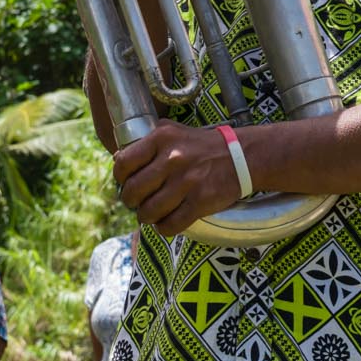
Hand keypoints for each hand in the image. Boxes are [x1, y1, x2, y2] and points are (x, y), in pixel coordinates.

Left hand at [112, 120, 242, 234]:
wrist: (242, 155)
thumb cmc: (202, 146)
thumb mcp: (173, 132)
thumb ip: (146, 142)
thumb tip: (117, 158)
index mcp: (162, 138)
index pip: (123, 164)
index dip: (120, 179)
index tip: (127, 183)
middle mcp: (172, 159)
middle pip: (133, 192)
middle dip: (131, 202)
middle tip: (138, 202)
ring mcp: (187, 181)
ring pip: (149, 212)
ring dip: (147, 217)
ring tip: (152, 214)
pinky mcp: (201, 201)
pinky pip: (171, 225)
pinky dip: (165, 228)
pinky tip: (167, 222)